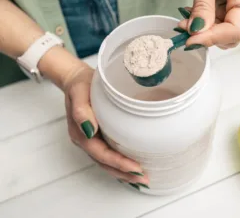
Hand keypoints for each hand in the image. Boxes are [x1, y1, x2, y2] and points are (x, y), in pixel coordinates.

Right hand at [62, 63, 148, 185]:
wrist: (75, 79)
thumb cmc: (80, 84)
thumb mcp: (79, 92)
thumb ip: (81, 110)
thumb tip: (89, 131)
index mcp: (80, 132)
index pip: (101, 153)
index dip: (118, 163)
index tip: (136, 168)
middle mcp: (85, 140)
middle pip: (105, 163)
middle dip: (124, 173)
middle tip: (144, 180)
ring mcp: (90, 140)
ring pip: (106, 162)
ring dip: (123, 172)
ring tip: (140, 179)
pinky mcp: (97, 136)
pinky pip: (108, 155)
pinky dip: (119, 164)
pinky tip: (130, 168)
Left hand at [178, 0, 239, 49]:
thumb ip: (202, 6)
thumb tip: (196, 32)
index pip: (235, 30)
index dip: (212, 39)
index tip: (189, 41)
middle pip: (230, 36)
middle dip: (206, 36)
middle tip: (183, 27)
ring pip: (224, 33)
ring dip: (203, 31)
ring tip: (186, 19)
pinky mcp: (233, 8)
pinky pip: (220, 24)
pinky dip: (204, 24)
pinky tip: (193, 15)